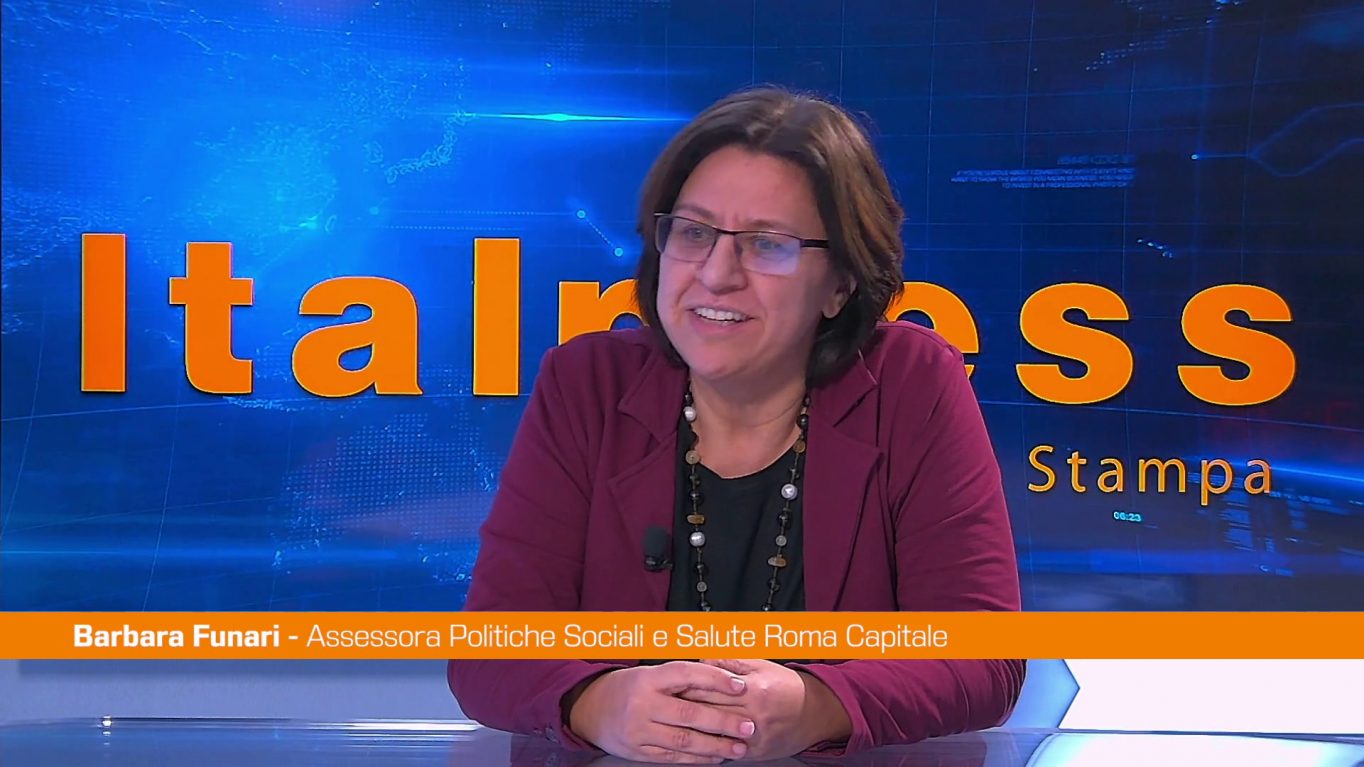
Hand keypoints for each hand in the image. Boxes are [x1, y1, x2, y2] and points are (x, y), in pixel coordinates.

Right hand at [566, 661, 755, 763]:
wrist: (590, 708)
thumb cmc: (629, 687)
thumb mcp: (651, 673)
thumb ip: (683, 676)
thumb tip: (724, 675)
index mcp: (648, 678)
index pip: (687, 675)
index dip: (716, 679)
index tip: (740, 686)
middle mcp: (642, 704)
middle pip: (689, 714)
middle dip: (723, 722)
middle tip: (748, 726)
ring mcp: (639, 730)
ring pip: (684, 740)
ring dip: (715, 745)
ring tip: (739, 747)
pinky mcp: (638, 751)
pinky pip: (673, 756)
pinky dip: (697, 759)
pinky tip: (715, 757)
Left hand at [679, 659, 851, 759]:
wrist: (815, 713)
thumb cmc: (786, 686)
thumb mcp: (760, 665)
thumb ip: (729, 661)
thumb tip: (702, 658)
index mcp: (751, 689)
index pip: (708, 688)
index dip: (685, 687)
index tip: (668, 686)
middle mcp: (752, 714)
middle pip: (707, 711)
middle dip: (683, 708)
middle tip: (663, 706)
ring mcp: (754, 736)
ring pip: (714, 734)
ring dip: (693, 730)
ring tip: (674, 724)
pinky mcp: (756, 751)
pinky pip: (726, 751)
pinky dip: (710, 747)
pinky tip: (696, 742)